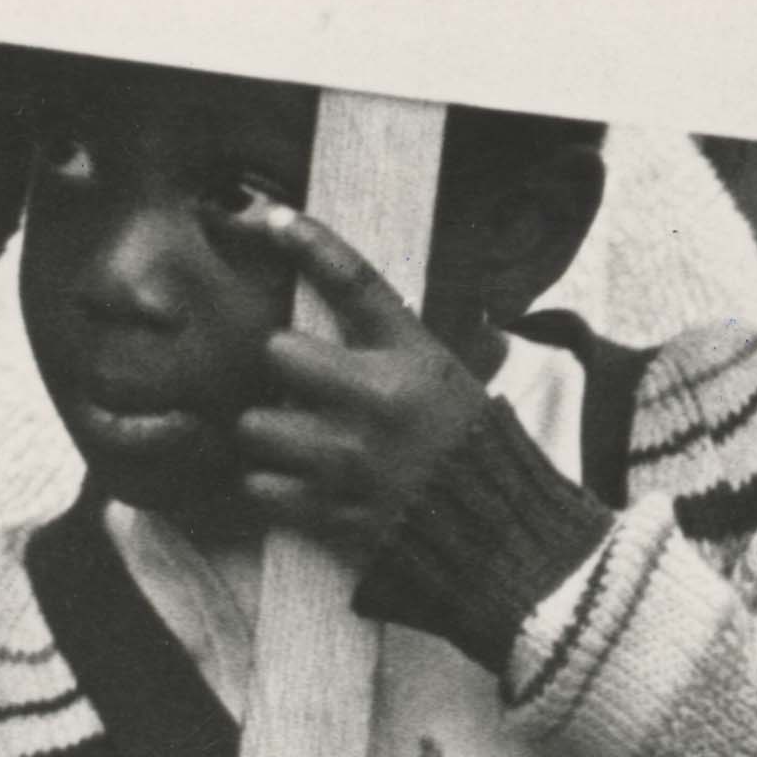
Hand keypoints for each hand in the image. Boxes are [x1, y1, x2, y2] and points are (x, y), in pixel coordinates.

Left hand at [224, 193, 507, 560]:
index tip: (271, 218)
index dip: (310, 241)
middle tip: (301, 385)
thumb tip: (350, 295)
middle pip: (278, 354)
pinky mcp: (331, 513)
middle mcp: (376, 401)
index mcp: (413, 358)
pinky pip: (261, 486)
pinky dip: (270, 486)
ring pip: (257, 425)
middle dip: (283, 368)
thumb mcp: (448, 375)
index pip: (353, 281)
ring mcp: (349, 460)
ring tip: (296, 440)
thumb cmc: (472, 447)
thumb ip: (395, 342)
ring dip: (269, 433)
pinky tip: (296, 482)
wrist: (498, 539)